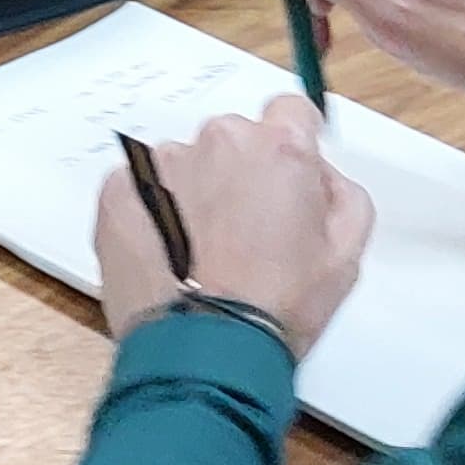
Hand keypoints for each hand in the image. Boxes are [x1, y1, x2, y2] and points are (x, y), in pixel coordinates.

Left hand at [92, 95, 376, 349]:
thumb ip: (342, 194)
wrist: (206, 351)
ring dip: (194, 194)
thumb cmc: (273, 309)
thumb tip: (320, 175)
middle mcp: (217, 143)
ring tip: (203, 253)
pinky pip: (141, 188)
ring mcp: (161, 165)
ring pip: (186, 164)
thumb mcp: (345, 255)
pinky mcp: (119, 191)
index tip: (285, 171)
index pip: (289, 113)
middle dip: (242, 174)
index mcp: (277, 149)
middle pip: (235, 140)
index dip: (291, 142)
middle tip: (246, 232)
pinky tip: (169, 255)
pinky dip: (152, 213)